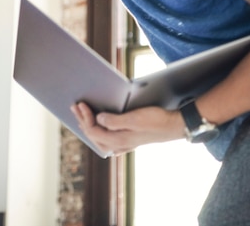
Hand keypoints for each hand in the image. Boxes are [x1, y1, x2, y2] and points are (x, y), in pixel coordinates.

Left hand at [71, 102, 185, 155]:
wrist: (174, 125)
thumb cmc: (156, 120)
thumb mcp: (135, 118)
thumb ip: (115, 121)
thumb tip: (98, 120)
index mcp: (119, 140)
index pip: (93, 131)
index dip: (85, 117)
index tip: (80, 104)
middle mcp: (120, 145)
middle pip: (93, 136)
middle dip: (83, 121)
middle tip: (75, 107)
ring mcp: (124, 144)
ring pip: (100, 139)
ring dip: (89, 126)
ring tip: (82, 115)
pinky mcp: (129, 140)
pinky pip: (108, 139)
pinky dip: (99, 131)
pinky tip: (98, 127)